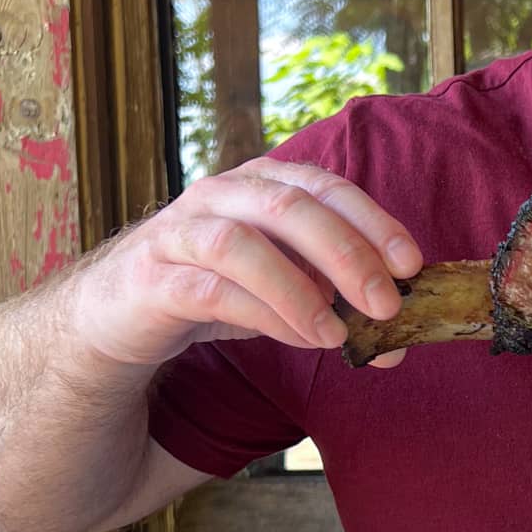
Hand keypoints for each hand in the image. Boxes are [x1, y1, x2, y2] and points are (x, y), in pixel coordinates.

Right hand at [66, 156, 421, 371]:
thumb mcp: (283, 292)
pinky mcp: (152, 278)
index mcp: (261, 184)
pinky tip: (296, 338)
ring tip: (336, 333)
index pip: (326, 186)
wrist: (120, 316)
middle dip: (347, 254)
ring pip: (243, 242)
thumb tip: (396, 347)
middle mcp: (220, 195)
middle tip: (385, 304)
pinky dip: (261, 314)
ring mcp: (180, 232)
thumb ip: (335, 308)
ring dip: (300, 290)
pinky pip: (209, 289)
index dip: (373, 221)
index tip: (411, 264)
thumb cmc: (214, 292)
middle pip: (290, 206)